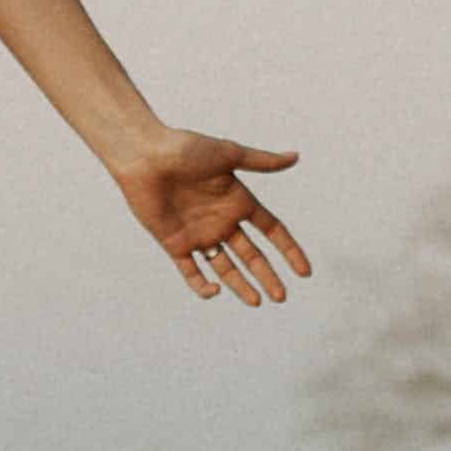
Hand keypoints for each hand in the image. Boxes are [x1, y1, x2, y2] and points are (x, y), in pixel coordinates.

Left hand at [108, 124, 309, 307]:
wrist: (146, 157)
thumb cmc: (186, 148)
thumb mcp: (229, 154)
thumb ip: (262, 162)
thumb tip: (296, 157)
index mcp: (238, 200)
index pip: (271, 231)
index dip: (288, 250)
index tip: (304, 272)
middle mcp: (222, 220)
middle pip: (252, 255)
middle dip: (268, 275)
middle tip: (281, 297)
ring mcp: (200, 234)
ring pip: (226, 268)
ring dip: (241, 285)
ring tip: (257, 302)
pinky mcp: (176, 244)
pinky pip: (192, 272)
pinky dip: (203, 286)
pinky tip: (216, 290)